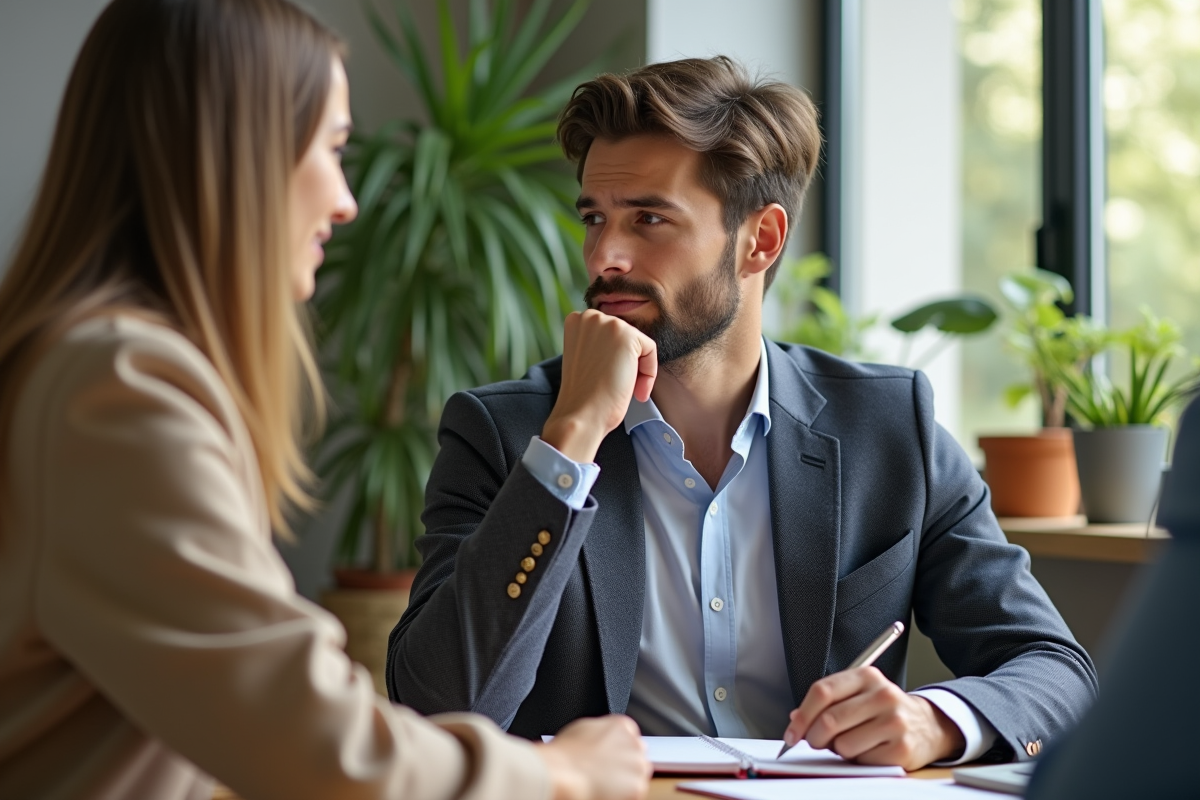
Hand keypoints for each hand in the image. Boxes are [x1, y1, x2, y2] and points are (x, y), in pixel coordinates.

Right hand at [537, 715, 650, 799]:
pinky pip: (636, 793)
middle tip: (605, 774)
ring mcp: (637, 764)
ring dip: (626, 781)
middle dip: (625, 765)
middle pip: (636, 756)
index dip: (618, 751)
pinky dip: (624, 795)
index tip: (610, 759)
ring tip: (603, 785)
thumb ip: (602, 731)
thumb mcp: (583, 729)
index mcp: (621, 725)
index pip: (630, 737)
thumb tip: (605, 739)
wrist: (561, 773)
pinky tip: (606, 792)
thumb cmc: (565, 754)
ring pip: (638, 775)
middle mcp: (634, 742)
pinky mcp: (637, 786)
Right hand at [541, 310, 656, 462]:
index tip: (608, 380)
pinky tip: (635, 390)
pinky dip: (649, 372)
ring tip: (626, 390)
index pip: (610, 335)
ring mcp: (608, 323)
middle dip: (627, 363)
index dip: (613, 360)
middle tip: (618, 388)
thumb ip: (599, 344)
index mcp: (576, 320)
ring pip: (638, 344)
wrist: (581, 415)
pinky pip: (650, 349)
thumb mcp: (586, 359)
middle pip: (625, 337)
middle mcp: (589, 316)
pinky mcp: (627, 335)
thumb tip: (624, 344)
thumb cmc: (584, 395)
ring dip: (638, 369)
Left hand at [782, 667, 965, 770]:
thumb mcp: (858, 694)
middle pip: (829, 719)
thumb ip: (828, 702)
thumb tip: (795, 720)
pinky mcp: (902, 748)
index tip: (792, 732)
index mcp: (867, 676)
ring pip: (843, 744)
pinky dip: (857, 760)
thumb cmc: (884, 710)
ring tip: (851, 742)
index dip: (802, 715)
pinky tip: (869, 750)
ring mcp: (895, 721)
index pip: (823, 691)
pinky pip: (861, 761)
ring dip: (838, 750)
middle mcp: (883, 695)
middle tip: (814, 742)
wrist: (927, 726)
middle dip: (813, 737)